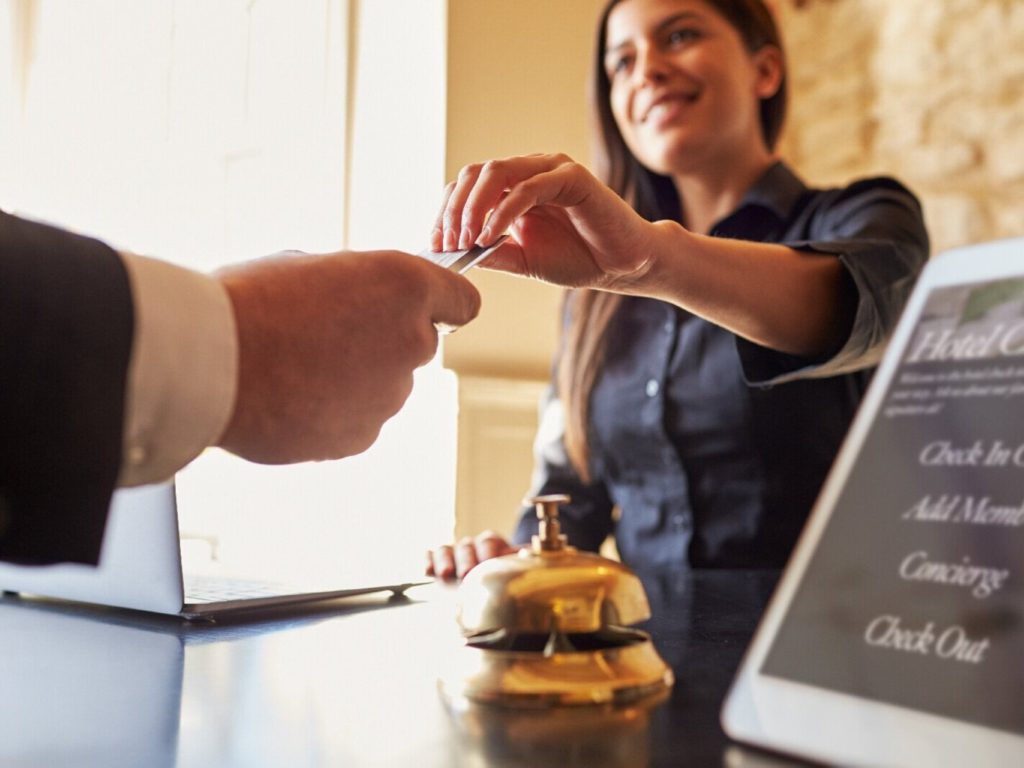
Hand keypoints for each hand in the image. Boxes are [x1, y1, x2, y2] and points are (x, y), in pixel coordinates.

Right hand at [216, 249, 479, 462]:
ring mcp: (390, 396)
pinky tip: (289, 398)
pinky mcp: (362, 437)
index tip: (426, 308)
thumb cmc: (250, 301)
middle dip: (382, 340)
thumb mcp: (311, 266)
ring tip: (294, 368)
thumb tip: (358, 303)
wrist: (210, 362)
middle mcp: (412, 342)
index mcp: (406, 287)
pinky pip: (357, 420)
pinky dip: (332, 413)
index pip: (462, 300)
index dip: (442, 303)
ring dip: (355, 379)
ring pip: (384, 385)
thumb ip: (356, 287)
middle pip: (416, 344)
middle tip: (325, 334)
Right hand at [426, 531, 520, 580]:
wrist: (485, 587)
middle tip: (466, 574)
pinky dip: (427, 561)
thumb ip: (521, 562)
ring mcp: (452, 554)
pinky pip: (429, 556)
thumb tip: (535, 556)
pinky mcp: (436, 563)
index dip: (488, 551)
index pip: (488, 541)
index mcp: (491, 544)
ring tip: (446, 574)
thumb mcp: (513, 568)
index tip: (488, 562)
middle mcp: (471, 546)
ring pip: (445, 549)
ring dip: (445, 560)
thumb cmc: (501, 577)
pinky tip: (427, 571)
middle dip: (466, 559)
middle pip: (466, 546)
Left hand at [430, 153, 658, 290]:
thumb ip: (492, 252)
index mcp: (515, 185)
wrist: (624, 266)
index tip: (436, 245)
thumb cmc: (579, 258)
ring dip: (474, 207)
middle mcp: (530, 170)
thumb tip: (454, 254)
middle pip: (474, 173)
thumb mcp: (523, 260)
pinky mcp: (572, 177)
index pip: (468, 185)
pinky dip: (504, 211)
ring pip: (496, 172)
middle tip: (447, 244)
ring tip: (467, 240)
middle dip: (454, 209)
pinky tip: (491, 236)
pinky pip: (528, 187)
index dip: (446, 212)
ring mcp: (551, 169)